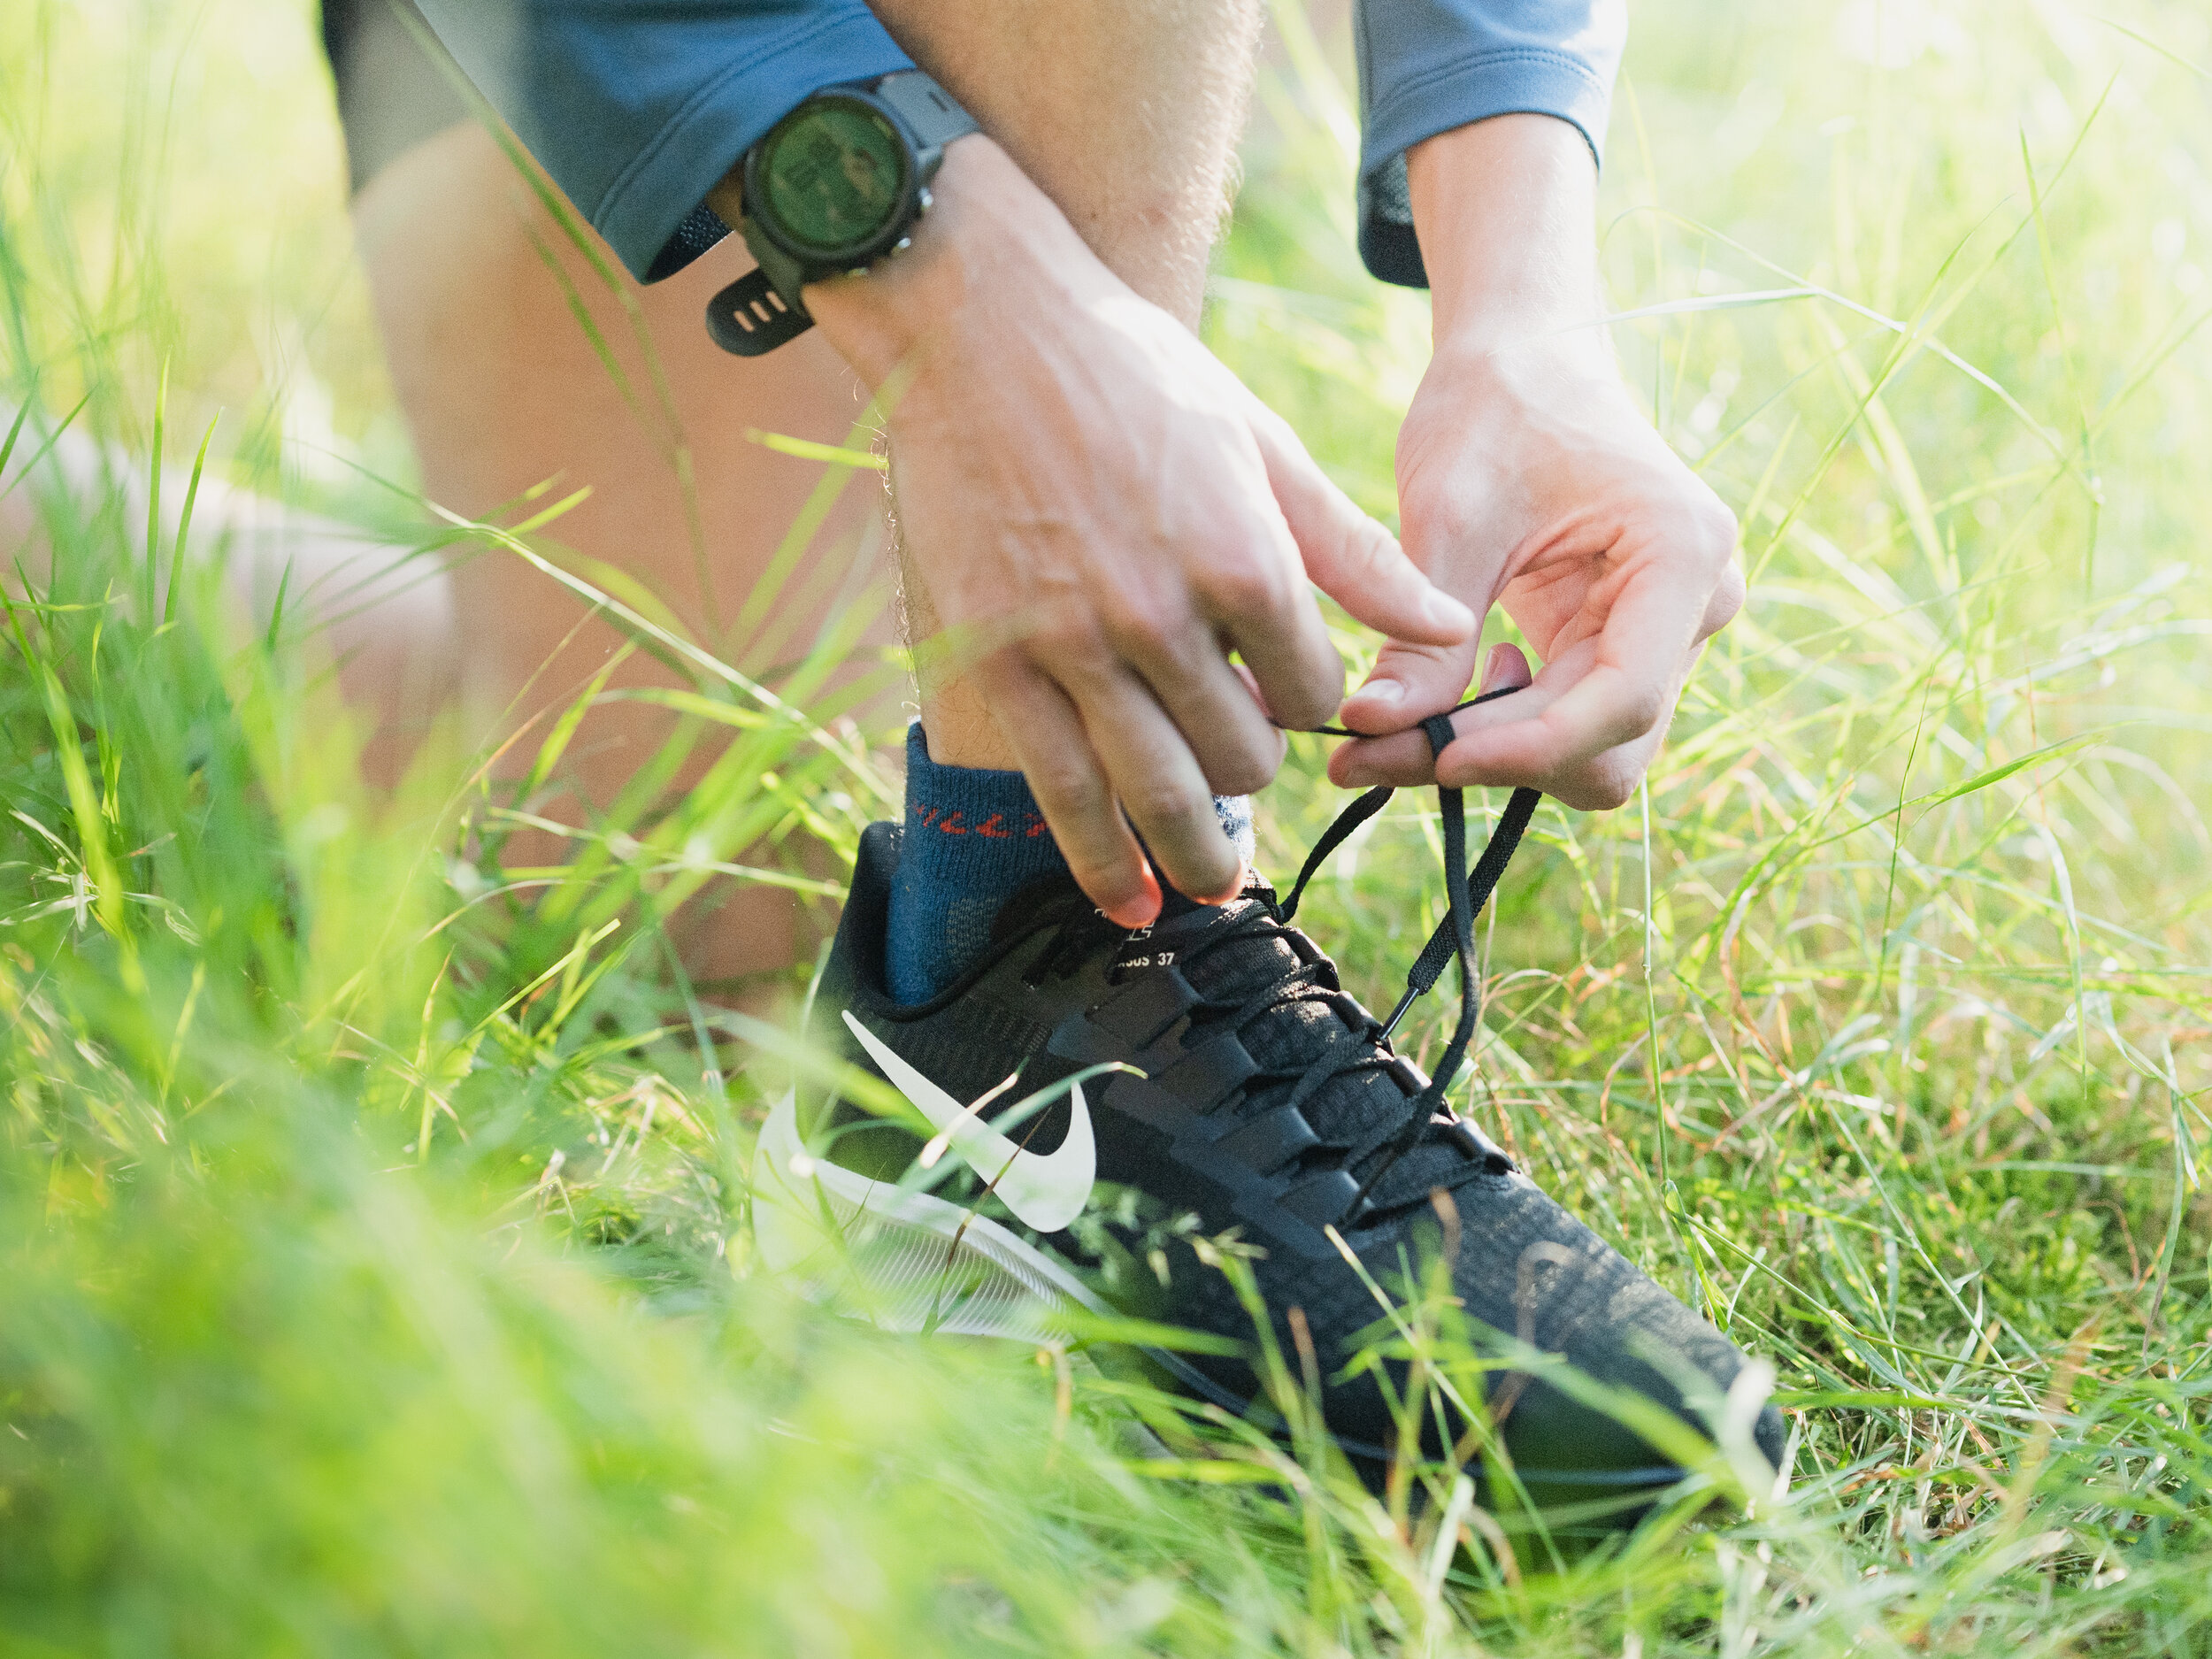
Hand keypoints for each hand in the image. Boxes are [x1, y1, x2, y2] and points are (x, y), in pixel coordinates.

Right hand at [807, 139, 1473, 922]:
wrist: (981, 327)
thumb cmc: (1132, 376)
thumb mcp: (1262, 446)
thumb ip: (1352, 550)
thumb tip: (1446, 622)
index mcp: (1243, 561)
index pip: (1314, 688)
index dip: (1313, 697)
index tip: (1290, 685)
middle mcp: (1161, 620)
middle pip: (1244, 757)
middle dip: (1258, 769)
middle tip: (1245, 761)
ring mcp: (1073, 652)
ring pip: (1156, 796)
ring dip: (1196, 856)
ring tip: (1214, 892)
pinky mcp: (1000, 667)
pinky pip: (1060, 792)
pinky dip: (1099, 860)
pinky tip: (1127, 901)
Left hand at [1327, 115, 1742, 809]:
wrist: (1523, 365)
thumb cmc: (1491, 412)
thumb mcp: (1447, 517)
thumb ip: (1421, 636)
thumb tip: (1371, 731)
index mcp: (1680, 553)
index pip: (1623, 700)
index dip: (1527, 747)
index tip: (1430, 755)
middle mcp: (1698, 604)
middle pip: (1611, 746)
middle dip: (1498, 762)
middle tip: (1373, 752)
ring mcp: (1671, 634)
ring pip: (1592, 755)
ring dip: (1494, 758)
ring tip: (1396, 724)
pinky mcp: (1627, 650)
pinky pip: (1572, 729)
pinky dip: (1501, 737)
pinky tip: (1448, 693)